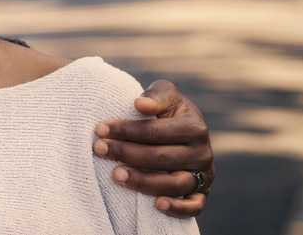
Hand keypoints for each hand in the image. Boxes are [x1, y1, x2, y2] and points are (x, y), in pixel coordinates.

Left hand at [92, 79, 214, 217]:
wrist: (179, 129)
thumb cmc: (166, 110)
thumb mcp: (164, 94)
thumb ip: (155, 96)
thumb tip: (140, 104)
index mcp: (195, 127)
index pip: (157, 131)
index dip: (127, 130)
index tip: (100, 129)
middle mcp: (203, 152)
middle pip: (163, 157)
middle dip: (127, 153)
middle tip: (99, 149)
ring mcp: (203, 175)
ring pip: (175, 183)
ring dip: (144, 181)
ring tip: (116, 175)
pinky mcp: (201, 194)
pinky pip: (194, 206)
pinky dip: (178, 208)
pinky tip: (157, 205)